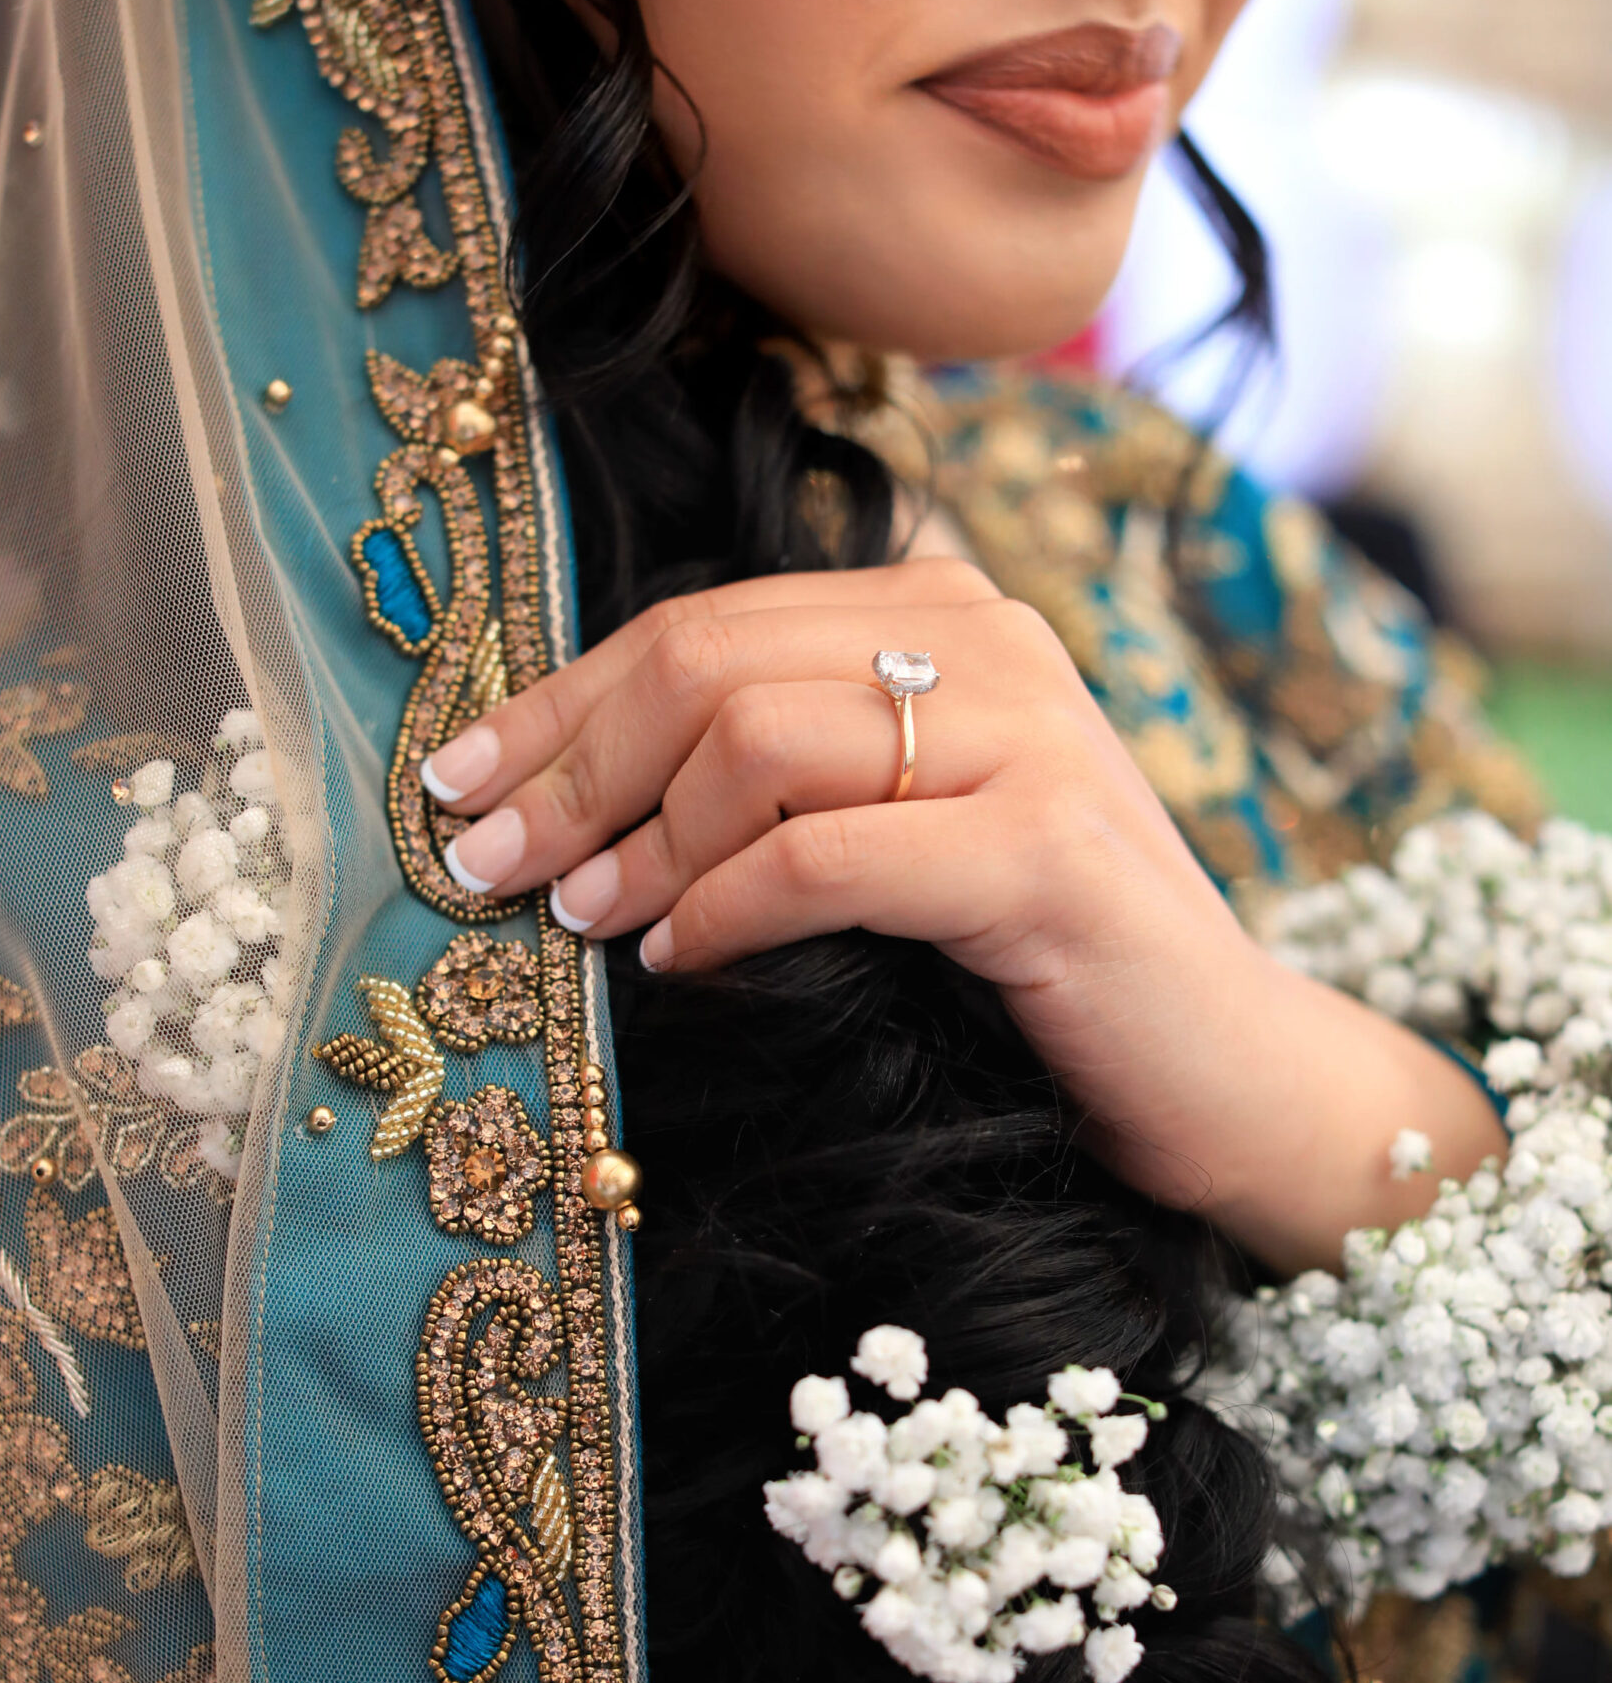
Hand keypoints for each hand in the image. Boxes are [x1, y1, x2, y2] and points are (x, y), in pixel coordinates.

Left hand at [421, 559, 1505, 1273]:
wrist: (1229, 1070)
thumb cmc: (1042, 962)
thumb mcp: (905, 832)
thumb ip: (786, 774)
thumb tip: (573, 795)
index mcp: (942, 612)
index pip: (705, 621)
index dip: (559, 698)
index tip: (453, 778)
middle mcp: (988, 642)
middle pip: (709, 661)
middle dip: (567, 763)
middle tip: (482, 860)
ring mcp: (1028, 737)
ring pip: (758, 742)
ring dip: (638, 840)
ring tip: (581, 919)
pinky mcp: (1045, 851)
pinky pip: (828, 858)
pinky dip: (728, 910)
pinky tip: (682, 962)